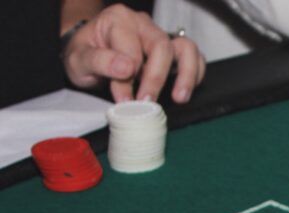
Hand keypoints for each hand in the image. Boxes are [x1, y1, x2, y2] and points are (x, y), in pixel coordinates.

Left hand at [62, 4, 204, 102]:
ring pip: (186, 48)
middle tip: (147, 102)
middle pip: (162, 46)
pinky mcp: (173, 51)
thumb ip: (99, 61)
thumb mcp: (78, 59)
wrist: (90, 56)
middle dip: (156, 78)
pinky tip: (183, 91)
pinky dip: (195, 74)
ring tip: (179, 97)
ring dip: (186, 74)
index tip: (122, 98)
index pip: (131, 48)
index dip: (127, 77)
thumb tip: (126, 68)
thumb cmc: (85, 56)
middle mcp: (143, 24)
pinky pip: (195, 57)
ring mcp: (161, 36)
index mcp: (118, 20)